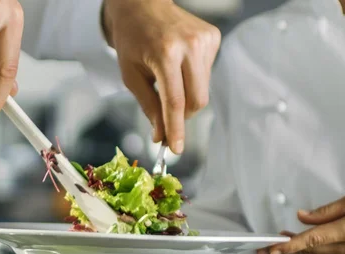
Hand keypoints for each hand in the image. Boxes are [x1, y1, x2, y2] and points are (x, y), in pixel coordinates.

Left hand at [102, 0, 220, 153]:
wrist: (142, 4)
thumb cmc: (132, 40)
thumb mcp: (131, 76)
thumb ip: (149, 107)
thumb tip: (161, 136)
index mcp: (165, 52)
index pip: (175, 101)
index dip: (176, 129)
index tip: (175, 149)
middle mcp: (190, 44)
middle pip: (196, 100)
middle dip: (182, 116)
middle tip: (168, 117)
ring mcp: (205, 39)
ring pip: (203, 90)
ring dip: (187, 96)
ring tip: (169, 79)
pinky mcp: (213, 37)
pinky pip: (206, 74)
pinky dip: (193, 79)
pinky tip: (179, 65)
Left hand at [256, 194, 344, 253]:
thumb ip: (326, 211)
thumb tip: (302, 216)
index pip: (313, 239)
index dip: (289, 245)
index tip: (272, 247)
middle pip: (309, 251)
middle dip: (286, 249)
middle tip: (264, 246)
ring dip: (296, 250)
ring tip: (278, 243)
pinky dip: (309, 252)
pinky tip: (299, 246)